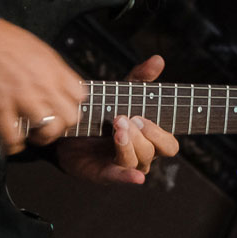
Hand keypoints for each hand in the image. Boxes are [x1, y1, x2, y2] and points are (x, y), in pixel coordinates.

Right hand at [0, 17, 86, 154]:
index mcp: (52, 69)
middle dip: (60, 125)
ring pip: (48, 130)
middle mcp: (42, 85)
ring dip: (39, 136)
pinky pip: (14, 138)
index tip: (62, 109)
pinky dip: (13, 144)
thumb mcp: (36, 47)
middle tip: (48, 126)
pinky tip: (10, 140)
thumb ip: (48, 68)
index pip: (79, 96)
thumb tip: (52, 81)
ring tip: (29, 134)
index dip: (71, 106)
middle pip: (70, 118)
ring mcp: (22, 98)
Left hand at [54, 55, 179, 184]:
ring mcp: (123, 165)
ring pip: (136, 162)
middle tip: (124, 119)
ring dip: (128, 144)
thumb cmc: (102, 113)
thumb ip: (140, 78)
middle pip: (153, 152)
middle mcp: (140, 155)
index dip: (160, 133)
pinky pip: (119, 178)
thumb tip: (158, 59)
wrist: (67, 127)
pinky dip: (128, 177)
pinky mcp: (103, 173)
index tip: (142, 117)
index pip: (169, 145)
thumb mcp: (122, 93)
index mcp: (149, 140)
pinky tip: (136, 177)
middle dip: (142, 136)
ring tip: (116, 128)